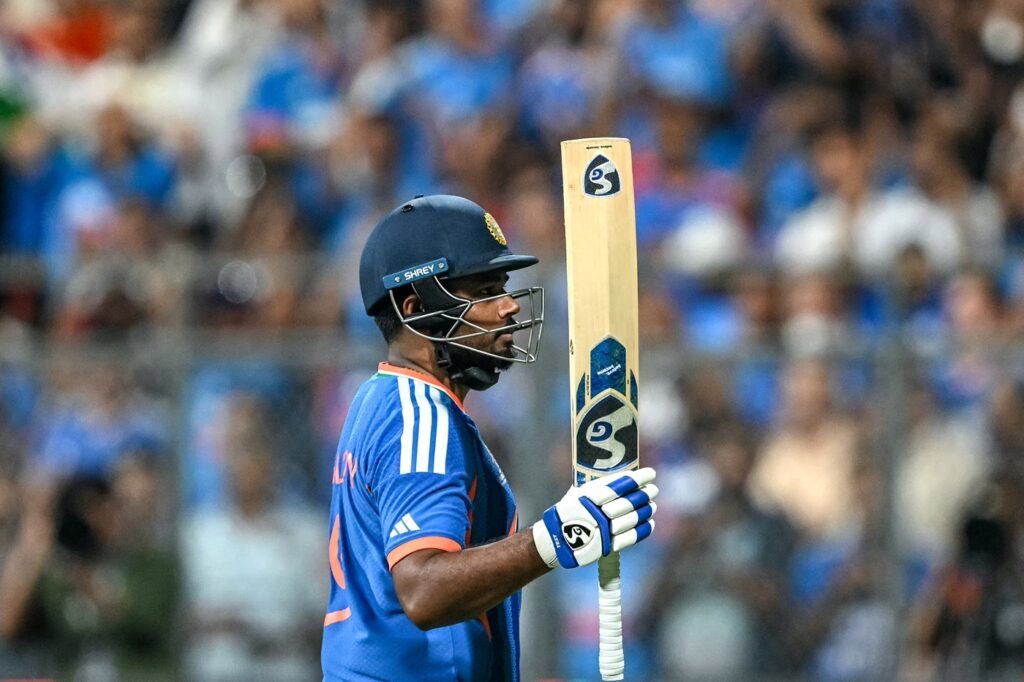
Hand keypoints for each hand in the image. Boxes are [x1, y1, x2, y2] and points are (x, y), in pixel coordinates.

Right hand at [532, 467, 657, 568]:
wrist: (556, 540)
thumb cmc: (567, 513)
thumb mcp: (576, 493)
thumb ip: (596, 486)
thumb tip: (619, 475)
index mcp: (589, 496)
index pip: (619, 485)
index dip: (638, 479)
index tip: (650, 474)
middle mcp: (597, 512)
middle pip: (628, 502)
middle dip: (644, 494)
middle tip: (654, 489)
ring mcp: (603, 530)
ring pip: (632, 518)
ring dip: (646, 510)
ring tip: (653, 504)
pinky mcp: (608, 546)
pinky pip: (631, 537)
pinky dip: (643, 529)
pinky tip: (650, 521)